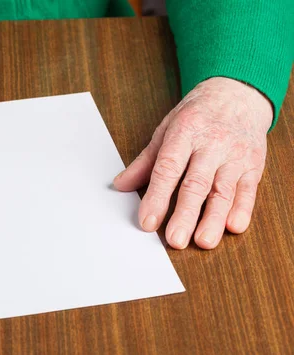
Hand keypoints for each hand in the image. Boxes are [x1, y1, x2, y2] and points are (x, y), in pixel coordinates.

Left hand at [114, 77, 272, 249]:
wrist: (237, 93)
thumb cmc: (197, 115)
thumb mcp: (166, 130)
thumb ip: (145, 162)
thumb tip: (120, 185)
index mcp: (185, 133)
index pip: (168, 168)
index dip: (157, 197)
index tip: (147, 221)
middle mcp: (211, 144)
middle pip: (196, 183)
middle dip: (185, 214)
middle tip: (175, 239)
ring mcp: (234, 155)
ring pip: (223, 190)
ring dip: (214, 218)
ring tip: (203, 241)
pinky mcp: (254, 165)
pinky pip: (248, 190)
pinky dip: (243, 209)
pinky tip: (234, 227)